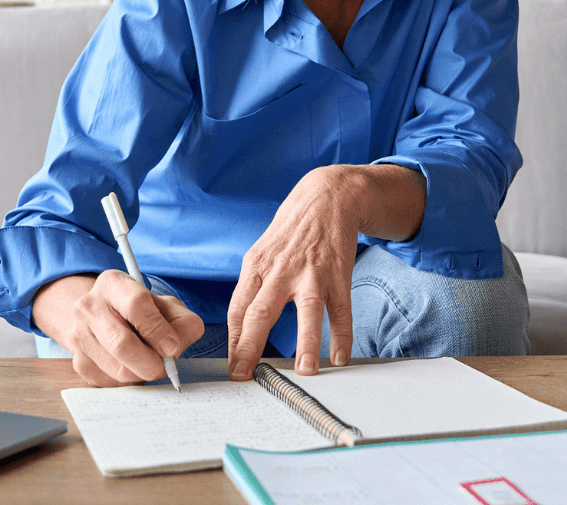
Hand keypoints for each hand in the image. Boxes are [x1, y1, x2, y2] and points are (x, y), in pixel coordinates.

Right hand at [32, 270, 204, 386]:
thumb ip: (182, 322)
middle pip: (121, 344)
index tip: (172, 346)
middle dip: (151, 363)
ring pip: (118, 370)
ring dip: (142, 374)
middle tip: (165, 366)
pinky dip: (129, 382)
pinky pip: (111, 384)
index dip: (158, 330)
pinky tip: (131, 367)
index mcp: (112, 284)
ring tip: (148, 363)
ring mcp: (78, 335)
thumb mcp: (166, 306)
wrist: (102, 318)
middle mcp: (88, 307)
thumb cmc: (141, 312)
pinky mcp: (78, 362)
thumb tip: (174, 348)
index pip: (135, 305)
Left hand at [227, 166, 361, 379]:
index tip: (232, 366)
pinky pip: (341, 309)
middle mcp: (280, 271)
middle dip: (250, 347)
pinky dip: (342, 335)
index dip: (233, 340)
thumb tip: (240, 326)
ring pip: (306, 311)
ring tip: (305, 372)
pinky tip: (340, 357)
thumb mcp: (260, 253)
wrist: (325, 198)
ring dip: (306, 343)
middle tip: (245, 376)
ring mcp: (311, 273)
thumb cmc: (289, 233)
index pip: (238, 309)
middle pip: (260, 312)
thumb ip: (252, 287)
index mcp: (255, 267)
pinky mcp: (338, 274)